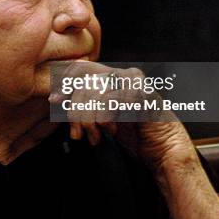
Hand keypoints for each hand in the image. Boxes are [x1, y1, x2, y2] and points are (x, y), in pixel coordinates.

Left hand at [64, 63, 196, 170]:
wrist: (162, 149)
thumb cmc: (133, 134)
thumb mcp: (100, 118)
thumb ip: (82, 105)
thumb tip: (55, 98)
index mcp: (111, 77)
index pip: (80, 69)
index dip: (64, 83)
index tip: (55, 101)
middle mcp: (120, 74)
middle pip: (84, 83)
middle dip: (76, 112)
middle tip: (78, 134)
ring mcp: (133, 81)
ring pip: (95, 91)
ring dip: (91, 119)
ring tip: (97, 135)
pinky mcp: (142, 90)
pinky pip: (111, 99)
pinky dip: (105, 118)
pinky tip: (113, 129)